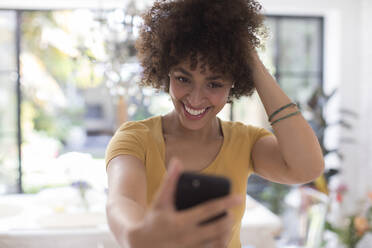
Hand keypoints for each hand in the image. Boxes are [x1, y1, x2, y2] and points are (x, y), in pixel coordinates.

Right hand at [127, 158, 241, 247]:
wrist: (141, 245)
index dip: (226, 202)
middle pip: (218, 228)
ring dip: (226, 234)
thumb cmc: (152, 219)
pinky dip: (219, 246)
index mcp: (181, 221)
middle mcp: (187, 238)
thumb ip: (170, 181)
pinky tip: (221, 239)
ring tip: (227, 225)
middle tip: (230, 214)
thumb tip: (177, 160)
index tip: (239, 197)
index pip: (209, 210)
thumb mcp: (160, 201)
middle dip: (228, 220)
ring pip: (217, 243)